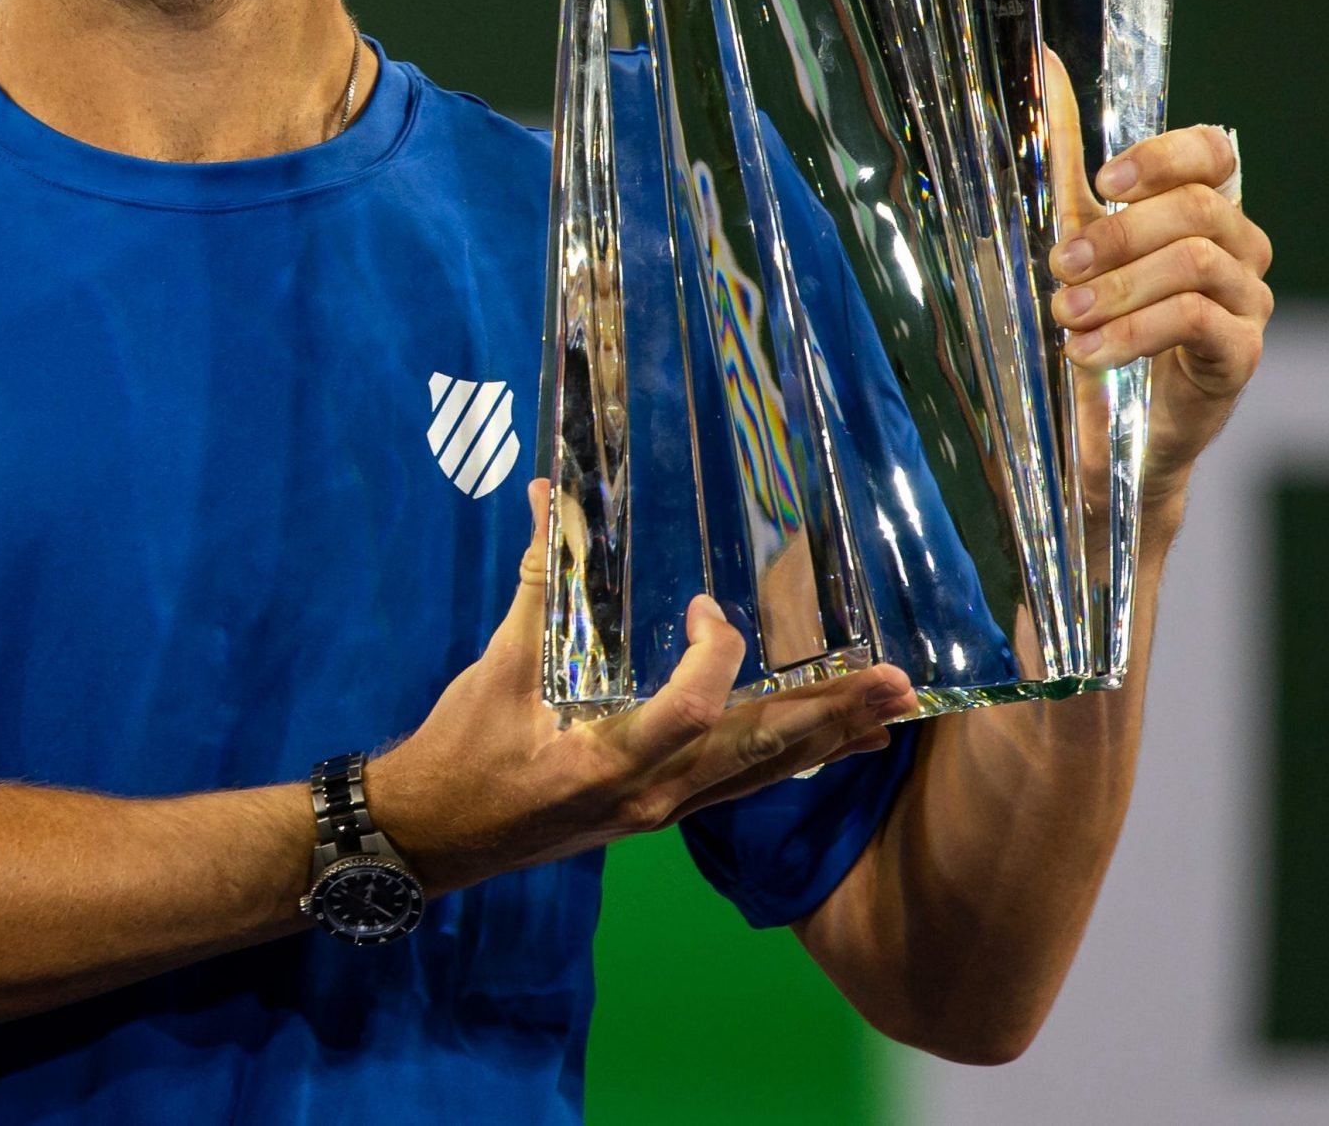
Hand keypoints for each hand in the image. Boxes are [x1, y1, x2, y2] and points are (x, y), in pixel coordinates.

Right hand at [366, 483, 917, 894]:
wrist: (432, 835)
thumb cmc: (462, 752)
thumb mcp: (495, 668)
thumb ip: (537, 582)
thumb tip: (547, 493)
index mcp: (610, 760)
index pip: (692, 712)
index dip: (714, 656)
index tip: (703, 608)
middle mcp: (652, 796)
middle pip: (758, 755)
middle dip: (828, 716)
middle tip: (897, 685)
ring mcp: (660, 813)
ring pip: (760, 777)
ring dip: (827, 741)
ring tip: (892, 714)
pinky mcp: (658, 815)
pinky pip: (740, 789)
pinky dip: (791, 763)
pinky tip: (832, 749)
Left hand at [1045, 93, 1272, 518]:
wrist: (1110, 429)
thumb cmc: (1099, 320)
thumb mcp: (1074, 233)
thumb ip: (1064, 158)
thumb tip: (1044, 66)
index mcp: (1204, 211)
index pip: (1215, 153)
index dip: (1162, 157)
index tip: (1102, 180)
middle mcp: (1239, 249)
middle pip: (1198, 208)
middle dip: (1117, 232)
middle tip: (1061, 266)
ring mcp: (1248, 303)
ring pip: (1195, 264)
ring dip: (1117, 286)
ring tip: (1066, 314)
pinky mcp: (1240, 356)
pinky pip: (1196, 322)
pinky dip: (1131, 332)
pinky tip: (1086, 351)